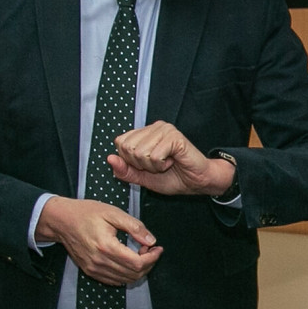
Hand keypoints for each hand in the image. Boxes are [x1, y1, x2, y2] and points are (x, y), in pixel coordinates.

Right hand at [36, 196, 161, 286]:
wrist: (61, 221)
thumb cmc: (86, 213)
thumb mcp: (113, 213)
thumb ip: (134, 227)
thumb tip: (151, 241)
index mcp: (106, 246)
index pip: (137, 263)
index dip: (152, 258)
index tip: (158, 248)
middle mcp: (99, 262)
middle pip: (133, 274)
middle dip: (148, 264)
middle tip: (149, 248)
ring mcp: (93, 269)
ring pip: (125, 280)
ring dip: (138, 270)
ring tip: (139, 253)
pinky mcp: (90, 272)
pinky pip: (114, 280)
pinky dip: (126, 274)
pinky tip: (127, 260)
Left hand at [108, 121, 233, 197]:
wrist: (198, 182)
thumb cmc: (173, 178)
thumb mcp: (143, 178)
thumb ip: (125, 171)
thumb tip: (109, 159)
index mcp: (144, 133)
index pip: (120, 143)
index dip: (130, 161)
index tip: (148, 165)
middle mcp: (153, 127)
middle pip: (127, 147)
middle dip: (140, 164)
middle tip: (158, 165)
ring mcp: (164, 129)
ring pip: (140, 152)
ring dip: (152, 166)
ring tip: (166, 163)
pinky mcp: (174, 136)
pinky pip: (154, 156)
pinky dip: (161, 165)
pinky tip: (172, 162)